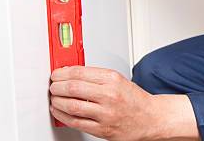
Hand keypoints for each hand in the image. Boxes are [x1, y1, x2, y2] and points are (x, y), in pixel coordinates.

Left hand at [49, 66, 199, 139]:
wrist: (151, 118)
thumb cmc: (134, 99)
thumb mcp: (118, 80)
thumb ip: (96, 77)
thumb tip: (72, 74)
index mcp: (112, 79)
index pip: (79, 72)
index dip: (62, 73)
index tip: (56, 74)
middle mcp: (109, 95)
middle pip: (73, 88)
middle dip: (56, 86)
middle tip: (52, 86)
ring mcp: (105, 113)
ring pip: (71, 106)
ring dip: (57, 101)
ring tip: (54, 98)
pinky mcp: (102, 129)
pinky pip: (76, 122)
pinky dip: (62, 116)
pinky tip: (59, 111)